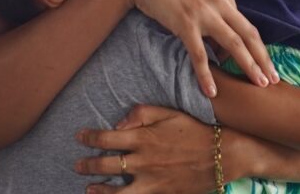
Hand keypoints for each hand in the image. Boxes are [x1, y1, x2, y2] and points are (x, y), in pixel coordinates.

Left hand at [76, 106, 217, 193]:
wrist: (221, 155)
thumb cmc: (194, 131)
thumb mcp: (168, 113)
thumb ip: (140, 114)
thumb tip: (118, 124)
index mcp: (143, 139)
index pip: (106, 138)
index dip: (89, 137)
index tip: (79, 137)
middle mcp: (143, 162)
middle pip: (105, 166)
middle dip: (87, 166)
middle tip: (77, 165)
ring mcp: (152, 182)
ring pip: (117, 192)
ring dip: (100, 191)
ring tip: (89, 189)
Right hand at [116, 0, 277, 95]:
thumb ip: (214, 10)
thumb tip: (220, 42)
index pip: (245, 25)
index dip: (255, 47)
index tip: (263, 64)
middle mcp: (219, 2)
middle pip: (249, 35)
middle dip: (264, 59)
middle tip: (274, 79)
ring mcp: (203, 13)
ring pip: (234, 44)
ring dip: (249, 66)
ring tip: (260, 85)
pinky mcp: (185, 24)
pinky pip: (200, 54)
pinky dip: (206, 75)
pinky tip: (211, 90)